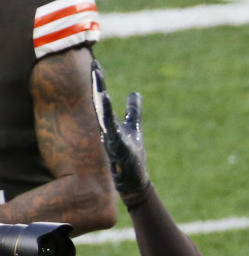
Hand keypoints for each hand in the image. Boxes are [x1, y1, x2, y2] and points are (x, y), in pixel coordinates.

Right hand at [91, 61, 149, 195]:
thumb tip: (135, 92)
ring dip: (103, 105)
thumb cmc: (131, 153)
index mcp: (110, 122)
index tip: (96, 64)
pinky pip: (114, 136)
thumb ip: (133, 110)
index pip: (102, 99)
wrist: (132, 179)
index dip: (99, 82)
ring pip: (105, 119)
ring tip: (103, 91)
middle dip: (98, 87)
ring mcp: (111, 139)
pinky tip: (112, 120)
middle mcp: (107, 128)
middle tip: (95, 68)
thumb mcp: (133, 127)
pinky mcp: (119, 150)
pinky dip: (112, 126)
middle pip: (100, 104)